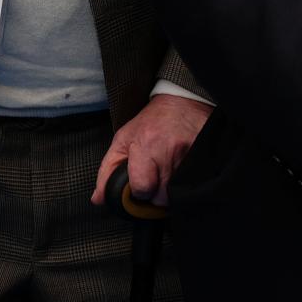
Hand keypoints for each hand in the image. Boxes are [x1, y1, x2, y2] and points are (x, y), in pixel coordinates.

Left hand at [91, 93, 212, 207]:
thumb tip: (98, 198)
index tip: (141, 184)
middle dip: (156, 194)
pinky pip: (193, 185)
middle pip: (161, 198)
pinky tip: (181, 171)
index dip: (139, 191)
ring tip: (168, 173)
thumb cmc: (151, 122)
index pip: (142, 188)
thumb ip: (107, 170)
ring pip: (177, 195)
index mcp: (145, 145)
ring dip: (171, 191)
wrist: (182, 103)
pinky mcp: (203, 157)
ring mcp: (188, 154)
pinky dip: (186, 184)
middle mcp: (168, 150)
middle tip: (155, 179)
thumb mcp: (123, 140)